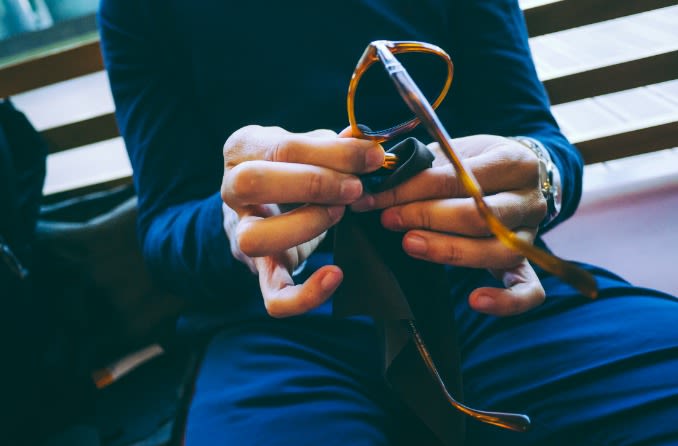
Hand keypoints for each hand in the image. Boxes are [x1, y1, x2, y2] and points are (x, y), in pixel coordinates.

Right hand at [221, 125, 383, 316]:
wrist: (264, 202)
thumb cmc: (292, 166)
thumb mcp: (307, 146)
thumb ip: (332, 145)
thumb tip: (364, 145)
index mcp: (243, 149)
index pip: (282, 147)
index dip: (333, 153)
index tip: (372, 156)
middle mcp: (232, 190)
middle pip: (253, 183)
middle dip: (313, 184)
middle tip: (354, 188)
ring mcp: (241, 232)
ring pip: (254, 238)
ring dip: (307, 225)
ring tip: (340, 213)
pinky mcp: (261, 271)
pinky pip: (273, 296)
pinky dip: (305, 294)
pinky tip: (335, 275)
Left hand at [351, 134, 546, 315]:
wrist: (519, 176)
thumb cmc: (477, 163)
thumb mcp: (455, 150)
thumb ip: (423, 161)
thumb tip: (379, 172)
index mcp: (515, 161)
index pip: (459, 177)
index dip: (412, 187)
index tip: (376, 196)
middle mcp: (530, 200)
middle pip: (478, 216)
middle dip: (425, 217)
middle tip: (388, 219)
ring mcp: (531, 234)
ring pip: (496, 251)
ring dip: (447, 250)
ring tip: (409, 244)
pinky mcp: (529, 263)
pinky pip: (529, 290)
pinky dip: (506, 301)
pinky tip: (475, 301)